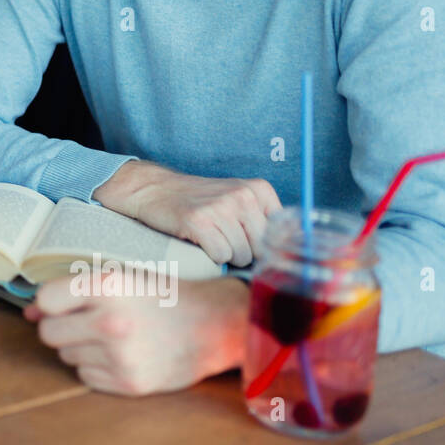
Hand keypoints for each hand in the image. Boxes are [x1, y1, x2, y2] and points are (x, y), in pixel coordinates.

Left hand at [24, 275, 248, 395]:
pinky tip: (120, 354)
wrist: (212, 325)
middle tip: (85, 322)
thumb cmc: (162, 296)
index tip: (62, 304)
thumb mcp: (120, 278)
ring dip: (81, 347)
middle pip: (49, 334)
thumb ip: (72, 291)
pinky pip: (85, 376)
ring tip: (112, 336)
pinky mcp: (129, 382)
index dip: (50, 303)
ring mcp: (120, 355)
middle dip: (61, 328)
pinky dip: (96, 367)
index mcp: (108, 285)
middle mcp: (111, 321)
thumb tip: (29, 314)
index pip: (45, 299)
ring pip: (66, 356)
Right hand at [93, 160, 279, 266]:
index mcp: (258, 189)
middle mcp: (242, 195)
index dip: (264, 244)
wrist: (156, 189)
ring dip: (226, 253)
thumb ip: (264, 219)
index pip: (280, 234)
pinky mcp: (200, 222)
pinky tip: (200, 239)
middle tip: (225, 237)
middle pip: (262, 247)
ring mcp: (221, 207)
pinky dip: (210, 254)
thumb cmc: (200, 200)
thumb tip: (288, 252)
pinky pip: (221, 256)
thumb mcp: (238, 198)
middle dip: (245, 251)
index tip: (247, 238)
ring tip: (211, 236)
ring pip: (242, 255)